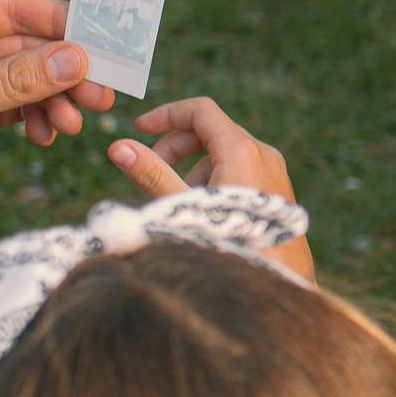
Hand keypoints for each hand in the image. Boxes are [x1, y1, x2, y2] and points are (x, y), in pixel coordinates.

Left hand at [0, 0, 116, 240]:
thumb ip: (15, 80)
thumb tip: (76, 59)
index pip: (13, 5)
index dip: (63, 24)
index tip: (108, 42)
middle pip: (26, 42)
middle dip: (64, 69)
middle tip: (103, 93)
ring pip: (25, 76)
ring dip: (54, 97)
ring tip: (76, 122)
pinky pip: (14, 103)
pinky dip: (36, 116)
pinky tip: (48, 134)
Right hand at [107, 97, 314, 280]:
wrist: (275, 285)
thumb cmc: (229, 248)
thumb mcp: (183, 208)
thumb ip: (151, 175)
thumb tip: (119, 148)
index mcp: (242, 151)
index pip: (200, 111)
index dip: (166, 115)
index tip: (140, 129)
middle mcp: (263, 154)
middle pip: (212, 130)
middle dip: (177, 146)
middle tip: (152, 169)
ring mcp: (274, 172)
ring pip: (225, 153)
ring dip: (195, 167)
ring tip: (182, 202)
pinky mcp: (276, 190)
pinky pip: (241, 169)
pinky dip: (215, 178)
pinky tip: (205, 212)